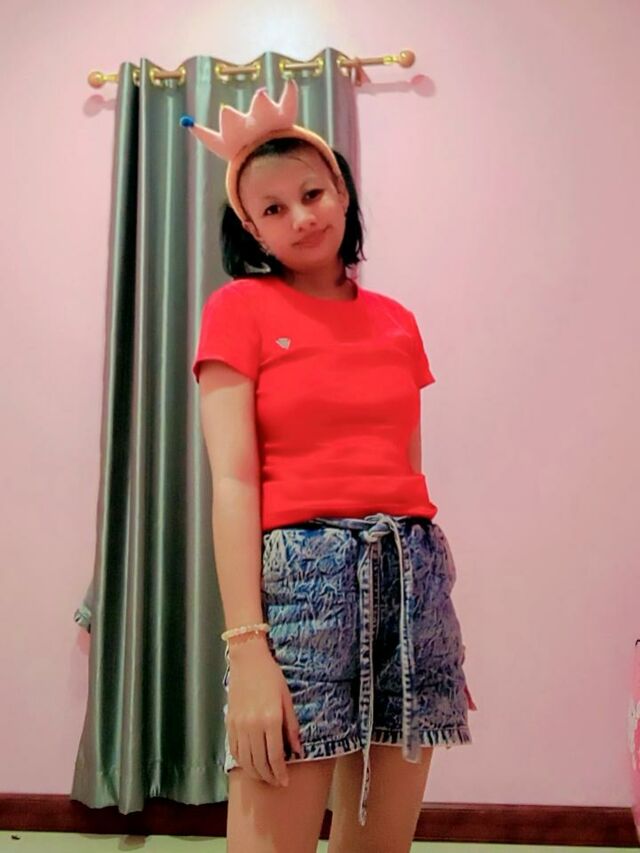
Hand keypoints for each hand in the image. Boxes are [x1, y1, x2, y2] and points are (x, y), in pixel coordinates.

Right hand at [226, 641, 302, 785]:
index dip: (281, 773)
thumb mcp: (287, 699)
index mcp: (270, 719)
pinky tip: (249, 764)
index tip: (285, 781)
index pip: (275, 756)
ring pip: (245, 760)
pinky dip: (242, 762)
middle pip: (259, 762)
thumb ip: (292, 726)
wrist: (248, 660)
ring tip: (264, 777)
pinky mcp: (229, 723)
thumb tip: (297, 750)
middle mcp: (253, 726)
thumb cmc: (271, 676)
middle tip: (276, 783)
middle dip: (269, 777)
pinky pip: (234, 750)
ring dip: (255, 773)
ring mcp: (239, 725)